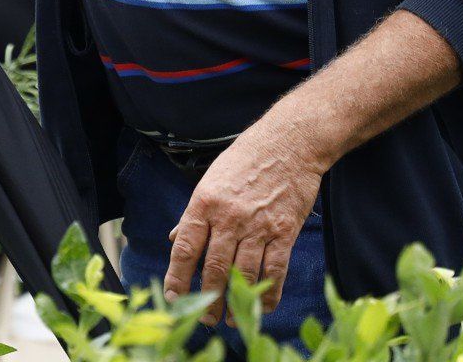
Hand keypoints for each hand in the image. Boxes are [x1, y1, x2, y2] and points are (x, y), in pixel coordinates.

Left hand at [163, 111, 327, 324]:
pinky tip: (261, 307)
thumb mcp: (211, 180)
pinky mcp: (284, 231)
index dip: (177, 277)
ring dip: (236, 303)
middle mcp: (229, 217)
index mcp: (205, 202)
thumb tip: (176, 239)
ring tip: (230, 319)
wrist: (289, 143)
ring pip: (244, 275)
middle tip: (205, 317)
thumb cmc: (246, 159)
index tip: (173, 297)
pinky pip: (275, 271)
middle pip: (215, 268)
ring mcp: (258, 226)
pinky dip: (268, 294)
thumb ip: (194, 213)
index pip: (186, 248)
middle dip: (208, 298)